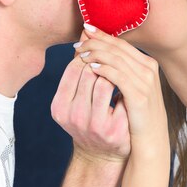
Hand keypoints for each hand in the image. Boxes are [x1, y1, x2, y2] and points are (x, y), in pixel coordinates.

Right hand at [51, 36, 129, 162]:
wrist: (103, 154)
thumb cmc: (89, 118)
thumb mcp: (76, 98)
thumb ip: (79, 70)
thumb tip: (85, 31)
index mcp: (59, 107)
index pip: (73, 68)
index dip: (88, 56)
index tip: (99, 54)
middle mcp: (73, 116)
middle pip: (89, 72)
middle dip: (102, 61)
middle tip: (111, 60)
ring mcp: (93, 124)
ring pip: (105, 81)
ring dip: (114, 72)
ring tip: (119, 71)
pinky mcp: (114, 130)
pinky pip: (121, 96)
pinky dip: (124, 87)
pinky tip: (128, 85)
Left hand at [74, 24, 168, 155]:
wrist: (150, 141)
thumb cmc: (136, 115)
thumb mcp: (129, 88)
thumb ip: (119, 70)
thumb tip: (97, 53)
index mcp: (147, 64)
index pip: (121, 43)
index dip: (102, 35)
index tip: (85, 29)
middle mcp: (149, 69)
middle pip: (118, 48)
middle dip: (96, 42)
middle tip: (78, 42)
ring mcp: (146, 82)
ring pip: (117, 59)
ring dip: (97, 54)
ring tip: (80, 54)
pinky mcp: (140, 96)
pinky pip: (119, 77)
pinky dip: (104, 70)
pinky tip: (91, 69)